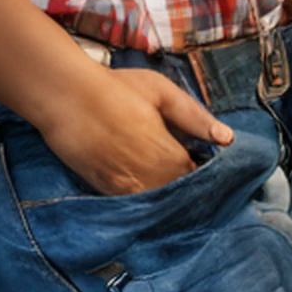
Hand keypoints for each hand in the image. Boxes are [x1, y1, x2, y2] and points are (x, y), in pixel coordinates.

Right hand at [36, 64, 233, 196]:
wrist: (64, 96)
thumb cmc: (114, 88)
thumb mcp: (160, 91)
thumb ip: (194, 117)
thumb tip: (227, 139)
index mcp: (166, 154)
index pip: (196, 177)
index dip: (200, 169)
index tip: (198, 159)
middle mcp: (147, 178)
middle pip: (178, 194)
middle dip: (184, 184)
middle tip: (181, 166)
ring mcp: (123, 188)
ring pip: (156, 202)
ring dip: (164, 192)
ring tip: (161, 173)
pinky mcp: (104, 190)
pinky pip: (132, 203)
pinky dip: (142, 196)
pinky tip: (142, 181)